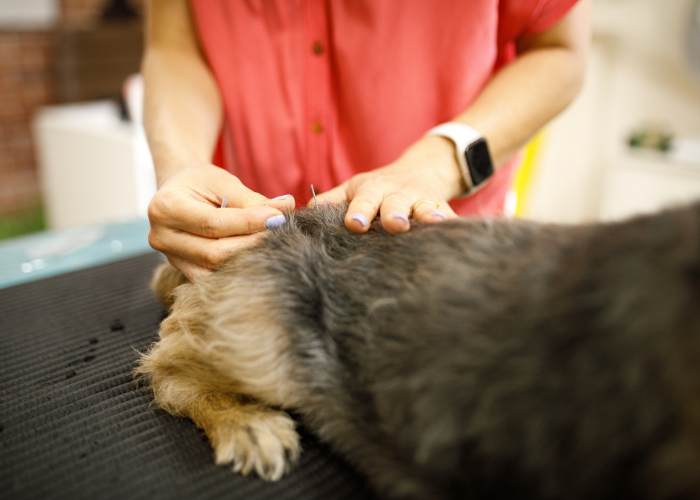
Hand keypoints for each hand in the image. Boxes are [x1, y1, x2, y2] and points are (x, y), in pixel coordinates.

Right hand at [148, 161, 294, 279]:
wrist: (180, 192)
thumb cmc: (202, 182)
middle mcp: (161, 238)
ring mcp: (171, 259)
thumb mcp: (223, 181)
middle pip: (214, 253)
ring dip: (247, 259)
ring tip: (272, 244)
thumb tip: (286, 208)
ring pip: (215, 269)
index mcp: (165, 208)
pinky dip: (238, 268)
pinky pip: (214, 277)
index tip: (278, 218)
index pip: (213, 223)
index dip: (248, 223)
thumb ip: (252, 199)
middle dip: (251, 244)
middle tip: (281, 233)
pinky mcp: (184, 271)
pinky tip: (257, 256)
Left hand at [313, 135, 463, 233]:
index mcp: (373, 190)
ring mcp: (422, 201)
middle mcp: (398, 194)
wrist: (422, 169)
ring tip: (432, 223)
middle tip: (394, 224)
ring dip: (428, 215)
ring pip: (426, 208)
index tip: (355, 224)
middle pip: (396, 204)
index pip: (363, 200)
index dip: (359, 211)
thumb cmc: (377, 188)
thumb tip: (297, 217)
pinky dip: (455, 225)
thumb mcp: (352, 189)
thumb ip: (329, 202)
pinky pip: (450, 217)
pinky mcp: (443, 209)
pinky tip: (462, 234)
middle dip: (395, 213)